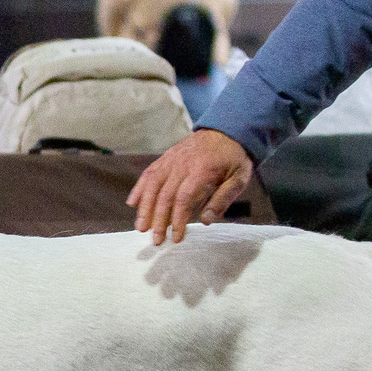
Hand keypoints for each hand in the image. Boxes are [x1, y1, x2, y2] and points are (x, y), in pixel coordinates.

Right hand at [128, 128, 252, 245]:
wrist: (226, 129)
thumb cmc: (233, 158)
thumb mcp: (239, 178)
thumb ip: (223, 198)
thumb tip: (205, 221)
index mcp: (201, 171)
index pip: (183, 199)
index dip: (177, 219)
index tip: (176, 238)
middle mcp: (182, 165)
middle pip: (165, 195)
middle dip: (158, 220)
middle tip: (156, 241)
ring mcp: (171, 160)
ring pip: (152, 184)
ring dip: (144, 207)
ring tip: (140, 227)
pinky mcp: (166, 158)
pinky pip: (149, 173)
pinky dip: (139, 188)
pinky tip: (132, 203)